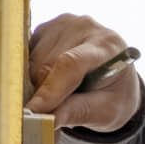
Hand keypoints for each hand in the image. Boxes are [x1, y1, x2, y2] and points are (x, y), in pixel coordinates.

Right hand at [27, 13, 142, 132]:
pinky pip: (28, 56)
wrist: (117, 76)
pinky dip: (34, 75)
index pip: (72, 63)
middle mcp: (85, 28)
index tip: (36, 111)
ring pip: (34, 62)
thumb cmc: (115, 95)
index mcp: (108, 46)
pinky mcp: (46, 27)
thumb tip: (50, 119)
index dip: (52, 89)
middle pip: (48, 65)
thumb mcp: (108, 112)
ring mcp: (63, 24)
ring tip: (61, 96)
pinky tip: (53, 81)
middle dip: (45, 94)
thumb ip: (81, 113)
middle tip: (51, 116)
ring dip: (39, 86)